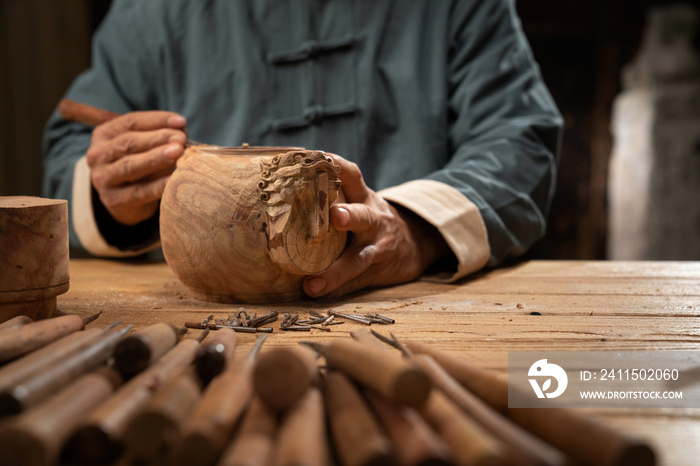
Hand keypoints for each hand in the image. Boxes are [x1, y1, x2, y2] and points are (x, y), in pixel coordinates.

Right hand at [86, 111, 187, 225]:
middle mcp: (98, 155)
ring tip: (178, 152)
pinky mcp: (115, 200)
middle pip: (129, 142)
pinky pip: (139, 192)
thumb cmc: (139, 166)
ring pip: (130, 166)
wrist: (125, 201)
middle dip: (158, 138)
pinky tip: (173, 180)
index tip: (181, 121)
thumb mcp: (143, 147)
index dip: (157, 120)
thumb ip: (159, 135)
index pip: (131, 122)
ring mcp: (104, 179)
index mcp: (104, 135)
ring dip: (156, 158)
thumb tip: (181, 128)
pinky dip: (157, 185)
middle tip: (181, 138)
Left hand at [302, 154, 449, 297]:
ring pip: (359, 260)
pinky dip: (337, 289)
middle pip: (363, 217)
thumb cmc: (370, 219)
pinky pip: (356, 283)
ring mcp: (377, 248)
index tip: (319, 157)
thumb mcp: (359, 199)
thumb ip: (331, 194)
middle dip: (350, 216)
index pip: (352, 176)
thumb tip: (278, 188)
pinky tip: (318, 295)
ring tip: (312, 285)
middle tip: (335, 216)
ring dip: (335, 272)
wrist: (415, 242)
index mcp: (364, 198)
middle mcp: (374, 220)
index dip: (337, 165)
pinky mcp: (377, 272)